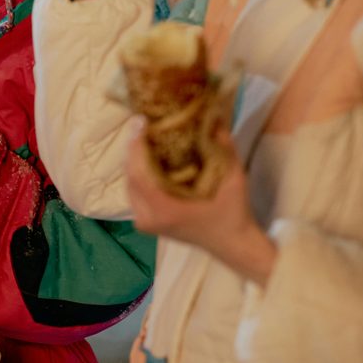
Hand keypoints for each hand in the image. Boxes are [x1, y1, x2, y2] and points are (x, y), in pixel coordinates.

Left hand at [125, 119, 275, 284]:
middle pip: (130, 176)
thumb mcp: (234, 179)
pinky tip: (145, 156)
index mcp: (166, 211)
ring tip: (142, 135)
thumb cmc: (233, 214)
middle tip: (141, 124)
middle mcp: (149, 218)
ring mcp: (144, 222)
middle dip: (133, 148)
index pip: (139, 174)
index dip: (136, 146)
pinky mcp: (145, 222)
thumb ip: (224, 148)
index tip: (140, 122)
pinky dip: (137, 172)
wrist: (232, 245)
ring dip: (134, 159)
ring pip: (129, 183)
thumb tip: (214, 117)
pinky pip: (134, 192)